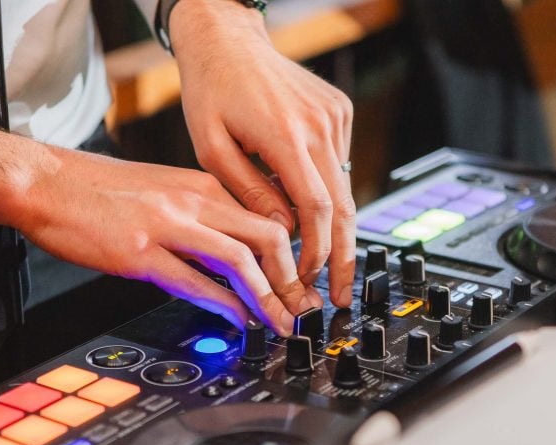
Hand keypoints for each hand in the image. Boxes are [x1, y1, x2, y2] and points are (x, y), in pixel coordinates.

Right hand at [0, 124, 314, 335]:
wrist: (45, 182)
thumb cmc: (97, 191)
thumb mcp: (161, 193)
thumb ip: (199, 220)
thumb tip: (228, 257)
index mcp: (201, 185)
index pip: (266, 217)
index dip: (292, 255)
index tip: (300, 283)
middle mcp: (192, 201)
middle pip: (267, 238)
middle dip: (292, 281)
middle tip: (301, 309)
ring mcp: (168, 226)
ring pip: (240, 260)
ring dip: (268, 299)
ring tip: (278, 324)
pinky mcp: (140, 252)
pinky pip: (196, 282)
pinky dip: (226, 307)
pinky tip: (238, 323)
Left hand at [170, 0, 356, 308]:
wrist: (228, 39)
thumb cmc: (211, 90)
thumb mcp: (212, 147)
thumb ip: (247, 192)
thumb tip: (279, 232)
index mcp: (287, 135)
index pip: (316, 208)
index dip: (317, 251)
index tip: (310, 280)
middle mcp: (320, 125)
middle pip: (344, 206)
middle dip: (342, 256)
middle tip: (340, 293)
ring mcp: (334, 117)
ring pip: (344, 187)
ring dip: (335, 228)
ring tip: (324, 265)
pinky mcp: (338, 112)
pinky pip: (337, 164)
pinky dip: (328, 192)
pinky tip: (307, 209)